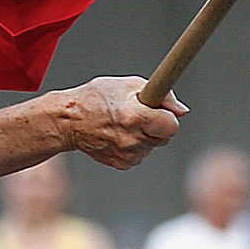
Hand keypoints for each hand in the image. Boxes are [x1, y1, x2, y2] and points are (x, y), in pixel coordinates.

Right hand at [61, 76, 183, 170]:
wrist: (67, 121)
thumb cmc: (95, 98)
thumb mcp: (128, 84)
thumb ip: (161, 95)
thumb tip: (182, 111)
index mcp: (135, 116)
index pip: (172, 125)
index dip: (167, 117)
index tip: (159, 111)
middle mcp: (132, 138)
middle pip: (165, 137)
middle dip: (157, 126)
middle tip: (139, 116)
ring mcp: (127, 154)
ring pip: (152, 146)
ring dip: (144, 136)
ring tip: (123, 124)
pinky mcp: (122, 164)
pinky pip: (140, 155)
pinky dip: (134, 146)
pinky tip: (118, 135)